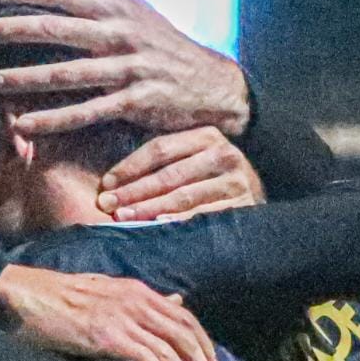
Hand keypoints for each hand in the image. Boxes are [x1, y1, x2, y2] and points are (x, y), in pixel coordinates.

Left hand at [0, 0, 249, 137]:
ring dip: (29, 78)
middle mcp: (121, 36)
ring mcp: (127, 70)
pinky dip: (53, 119)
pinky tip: (25, 124)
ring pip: (69, 73)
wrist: (213, 85)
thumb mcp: (141, 9)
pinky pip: (86, 112)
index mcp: (118, 11)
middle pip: (60, 29)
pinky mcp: (134, 102)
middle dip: (17, 28)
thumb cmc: (168, 47)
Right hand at [0, 264, 216, 360]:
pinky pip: (148, 360)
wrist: (28, 294)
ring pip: (171, 352)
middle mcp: (137, 302)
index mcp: (138, 290)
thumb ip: (140, 299)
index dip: (203, 342)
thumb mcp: (106, 289)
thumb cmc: (58, 296)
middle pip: (185, 336)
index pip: (184, 316)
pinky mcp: (109, 338)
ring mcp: (124, 320)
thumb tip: (175, 302)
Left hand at [98, 126, 264, 221]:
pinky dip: (180, 220)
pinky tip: (159, 224)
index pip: (160, 149)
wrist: (254, 195)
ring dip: (149, 208)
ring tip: (123, 217)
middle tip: (107, 204)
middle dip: (133, 191)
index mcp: (205, 136)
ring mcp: (234, 181)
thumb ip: (163, 160)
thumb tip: (112, 178)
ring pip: (183, 196)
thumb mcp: (192, 158)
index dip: (130, 166)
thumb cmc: (209, 177)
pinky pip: (204, 214)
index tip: (106, 183)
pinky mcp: (242, 205)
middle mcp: (222, 154)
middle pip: (168, 175)